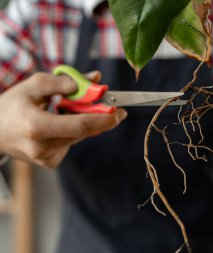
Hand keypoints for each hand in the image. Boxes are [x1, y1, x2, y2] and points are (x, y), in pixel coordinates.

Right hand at [0, 72, 126, 168]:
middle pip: (84, 131)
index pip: (80, 125)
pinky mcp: (51, 163)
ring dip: (82, 121)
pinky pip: (72, 143)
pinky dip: (72, 131)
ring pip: (79, 136)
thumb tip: (96, 79)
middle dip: (100, 117)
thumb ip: (64, 81)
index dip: (105, 119)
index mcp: (37, 127)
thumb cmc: (12, 106)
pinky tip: (56, 125)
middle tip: (111, 106)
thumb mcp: (33, 85)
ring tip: (64, 110)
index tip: (121, 112)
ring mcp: (47, 158)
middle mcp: (43, 147)